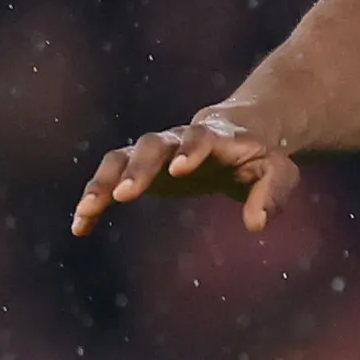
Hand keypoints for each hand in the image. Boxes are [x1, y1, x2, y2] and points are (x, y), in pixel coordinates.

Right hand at [70, 112, 302, 234]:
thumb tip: (256, 224)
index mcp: (215, 137)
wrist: (237, 133)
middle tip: (122, 195)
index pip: (199, 137)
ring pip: (121, 157)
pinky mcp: (139, 168)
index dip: (190, 150)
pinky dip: (93, 200)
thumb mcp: (279, 172)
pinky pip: (108, 179)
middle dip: (137, 168)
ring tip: (86, 211)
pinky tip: (80, 227)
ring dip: (102, 182)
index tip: (179, 169)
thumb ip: (273, 193)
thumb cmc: (260, 156)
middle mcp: (177, 140)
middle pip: (151, 145)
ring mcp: (154, 152)